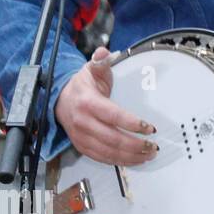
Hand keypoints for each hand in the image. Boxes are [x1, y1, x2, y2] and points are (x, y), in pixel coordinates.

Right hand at [54, 47, 157, 164]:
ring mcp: (81, 137)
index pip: (113, 116)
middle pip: (112, 138)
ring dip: (130, 156)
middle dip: (136, 144)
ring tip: (149, 154)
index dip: (132, 124)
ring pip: (108, 152)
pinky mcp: (81, 146)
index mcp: (88, 103)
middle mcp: (83, 122)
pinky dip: (118, 161)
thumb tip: (105, 52)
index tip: (150, 128)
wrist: (59, 100)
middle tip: (154, 145)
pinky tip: (133, 160)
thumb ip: (100, 62)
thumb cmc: (81, 86)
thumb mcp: (91, 70)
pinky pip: (101, 158)